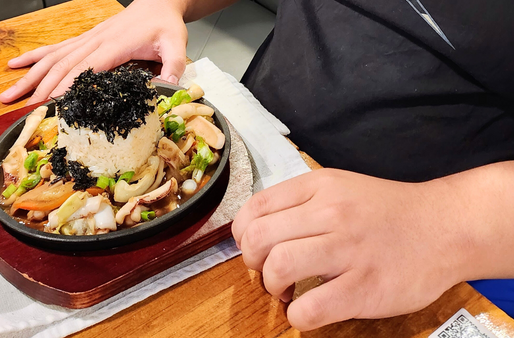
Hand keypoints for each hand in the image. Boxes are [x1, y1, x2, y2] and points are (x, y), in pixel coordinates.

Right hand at [0, 0, 187, 104]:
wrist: (157, 3)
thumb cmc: (164, 25)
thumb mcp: (176, 44)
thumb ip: (174, 65)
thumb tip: (170, 87)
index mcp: (114, 46)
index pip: (84, 69)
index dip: (65, 87)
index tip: (48, 104)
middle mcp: (95, 42)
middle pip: (61, 67)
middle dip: (39, 89)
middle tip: (22, 110)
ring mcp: (86, 40)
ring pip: (52, 58)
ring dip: (29, 77)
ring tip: (8, 94)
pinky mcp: (85, 39)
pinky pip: (54, 48)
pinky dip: (34, 58)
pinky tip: (16, 65)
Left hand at [232, 168, 472, 330]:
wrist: (445, 227)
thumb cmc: (388, 212)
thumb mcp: (340, 187)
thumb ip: (299, 202)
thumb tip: (256, 228)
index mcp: (320, 187)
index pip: (254, 208)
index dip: (243, 235)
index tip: (255, 248)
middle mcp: (331, 213)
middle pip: (258, 239)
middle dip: (252, 263)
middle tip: (268, 272)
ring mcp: (348, 250)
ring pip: (278, 268)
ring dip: (271, 287)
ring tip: (286, 291)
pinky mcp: (364, 287)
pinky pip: (309, 308)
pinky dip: (297, 316)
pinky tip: (306, 310)